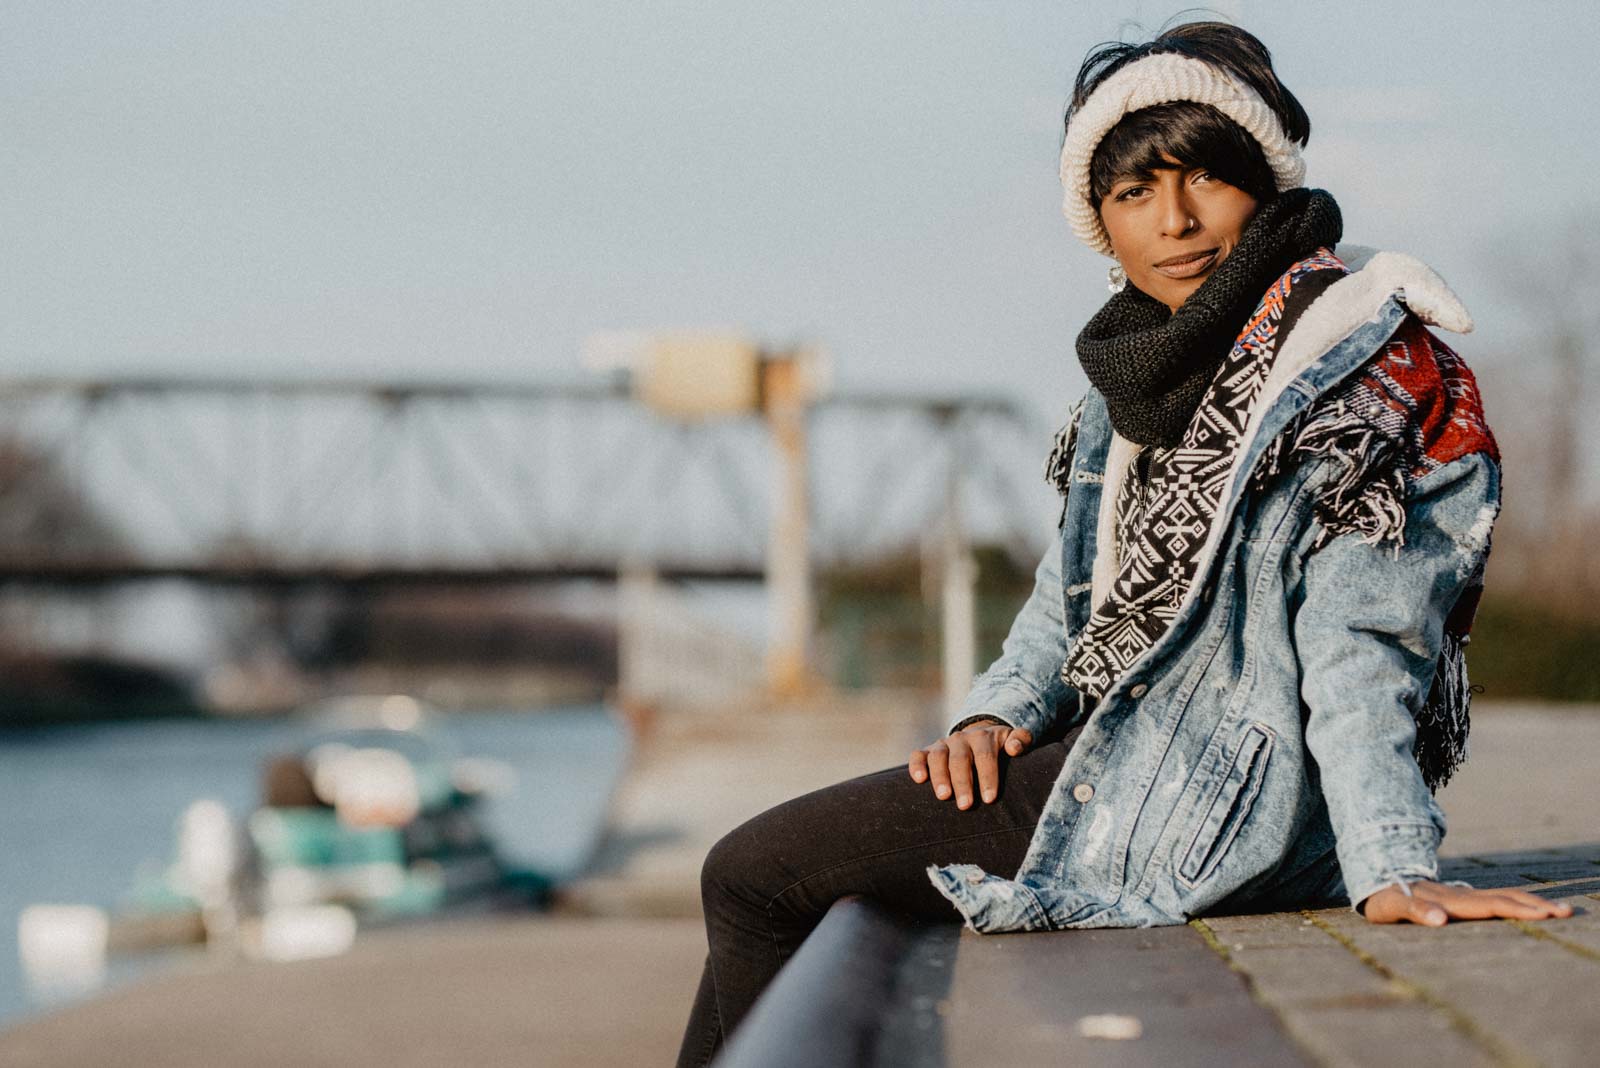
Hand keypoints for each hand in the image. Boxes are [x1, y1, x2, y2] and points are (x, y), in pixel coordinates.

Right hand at [908, 719, 1033, 808]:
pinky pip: (918, 755)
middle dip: (963, 782)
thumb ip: (1021, 740)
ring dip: (940, 777)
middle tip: (966, 805)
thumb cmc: (999, 748)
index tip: (990, 799)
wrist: (978, 737)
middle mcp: (961, 739)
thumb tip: (1014, 749)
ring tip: (944, 797)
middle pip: (960, 759)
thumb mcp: (1013, 739)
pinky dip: (916, 765)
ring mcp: (943, 744)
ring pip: (938, 757)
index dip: (987, 776)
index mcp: (983, 737)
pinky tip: (919, 779)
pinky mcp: (928, 751)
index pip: (985, 756)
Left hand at [1360, 880, 1573, 925]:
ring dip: (1532, 903)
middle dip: (1535, 906)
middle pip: (1504, 899)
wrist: (1379, 880)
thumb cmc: (1385, 899)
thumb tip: (1439, 920)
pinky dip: (1520, 903)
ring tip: (1562, 910)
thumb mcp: (1392, 906)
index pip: (1490, 905)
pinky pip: (1497, 900)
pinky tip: (1537, 909)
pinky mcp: (1464, 900)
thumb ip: (1415, 910)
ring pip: (1504, 897)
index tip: (1543, 915)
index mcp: (1449, 901)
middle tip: (1566, 912)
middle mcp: (1461, 897)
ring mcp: (1464, 897)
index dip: (1516, 909)